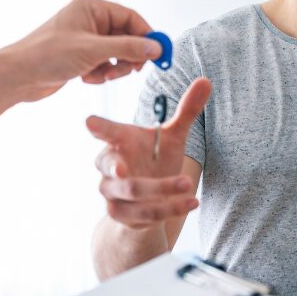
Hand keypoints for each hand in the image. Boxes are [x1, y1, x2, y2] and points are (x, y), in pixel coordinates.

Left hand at [1, 0, 164, 101]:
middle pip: (126, 37)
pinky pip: (104, 64)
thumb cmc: (46, 55)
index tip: (159, 53)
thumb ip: (128, 48)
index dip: (147, 35)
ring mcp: (85, 39)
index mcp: (91, 8)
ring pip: (117, 54)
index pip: (130, 17)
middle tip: (131, 70)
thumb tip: (155, 48)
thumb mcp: (94, 50)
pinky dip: (100, 74)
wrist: (18, 77)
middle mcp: (89, 21)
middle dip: (129, 56)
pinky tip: (86, 78)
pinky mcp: (80, 57)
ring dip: (114, 68)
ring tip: (101, 75)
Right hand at [87, 78, 212, 227]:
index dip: (98, 127)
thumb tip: (206, 80)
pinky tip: (192, 202)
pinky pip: (146, 214)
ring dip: (162, 189)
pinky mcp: (122, 215)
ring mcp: (113, 193)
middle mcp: (109, 168)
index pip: (105, 132)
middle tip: (124, 168)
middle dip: (119, 169)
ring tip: (189, 184)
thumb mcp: (172, 136)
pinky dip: (171, 208)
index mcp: (119, 142)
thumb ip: (187, 111)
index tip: (89, 122)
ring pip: (133, 192)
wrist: (148, 201)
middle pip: (112, 167)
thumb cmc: (155, 159)